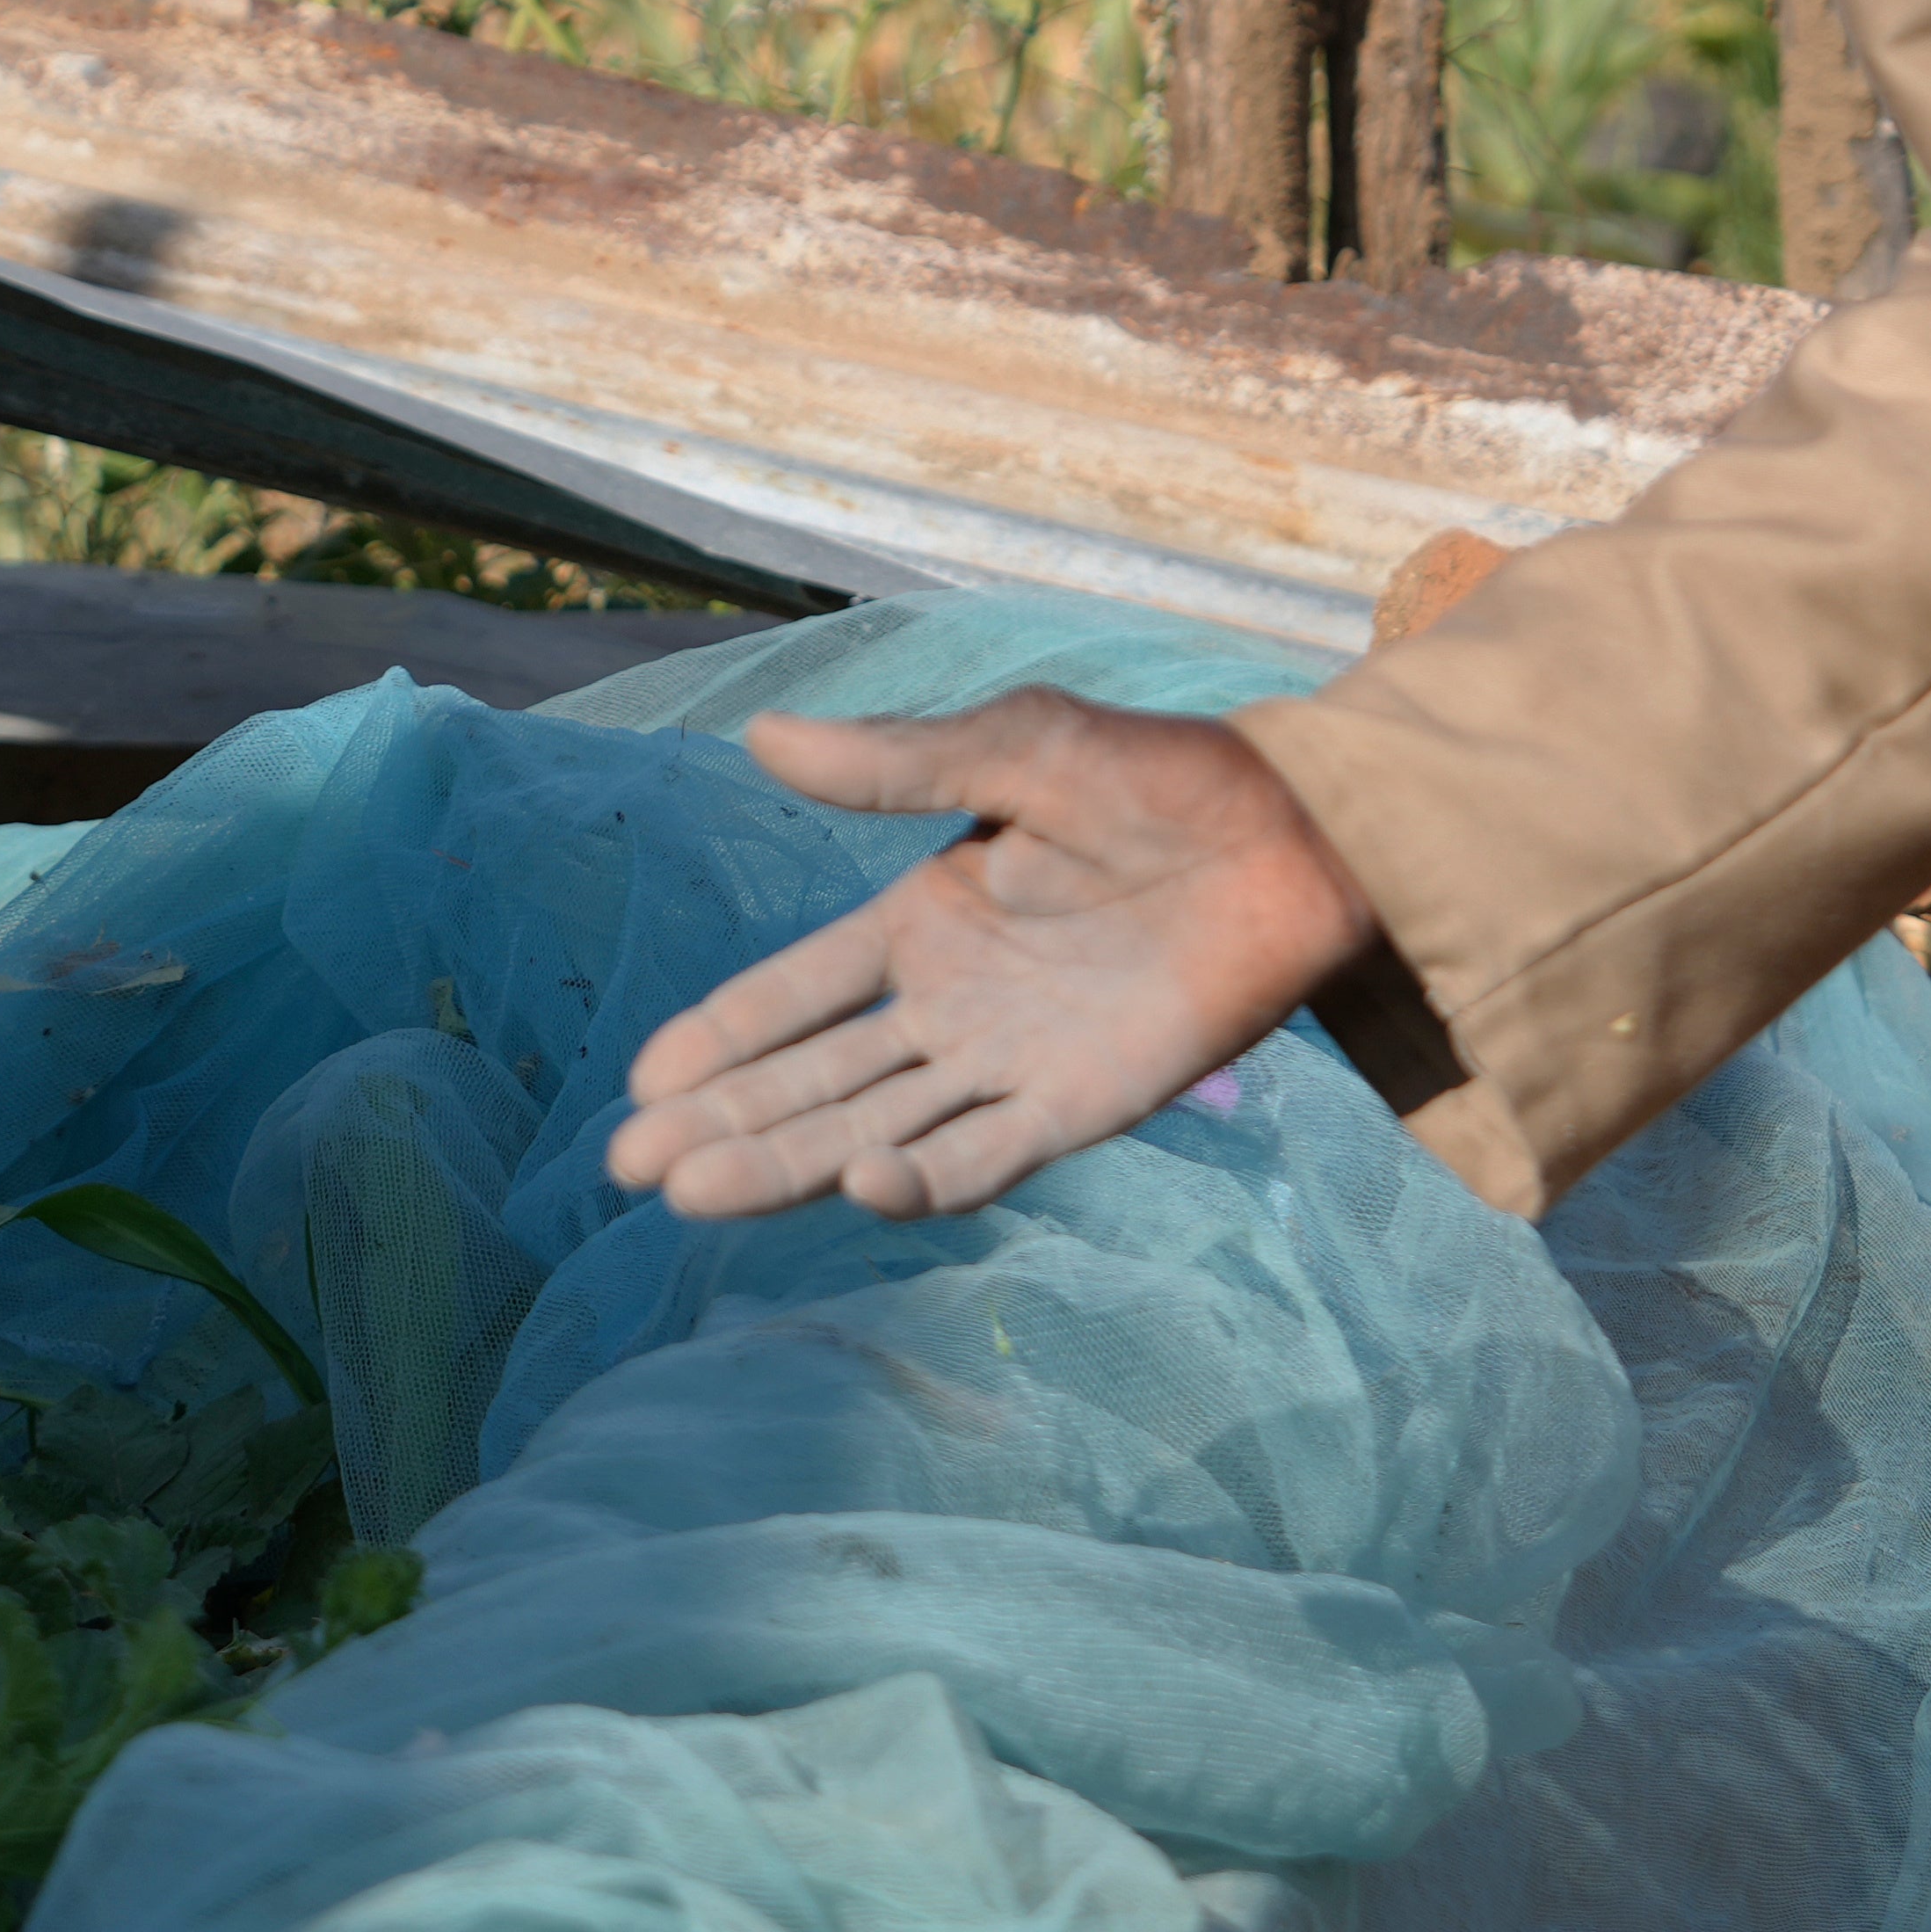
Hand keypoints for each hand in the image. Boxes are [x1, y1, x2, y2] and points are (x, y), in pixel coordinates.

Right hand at [603, 693, 1383, 1223]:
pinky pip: (986, 1158)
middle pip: (813, 1080)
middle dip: (724, 1122)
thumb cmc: (1159, 775)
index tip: (644, 1083)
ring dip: (789, 1164)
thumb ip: (898, 764)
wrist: (1297, 837)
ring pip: (874, 1129)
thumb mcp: (1018, 746)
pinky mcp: (1082, 1108)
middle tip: (633, 1167)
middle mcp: (952, 1005)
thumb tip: (761, 737)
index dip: (721, 1036)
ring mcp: (1011, 1064)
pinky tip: (861, 1184)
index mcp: (922, 920)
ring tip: (695, 1194)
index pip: (795, 993)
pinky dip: (923, 1180)